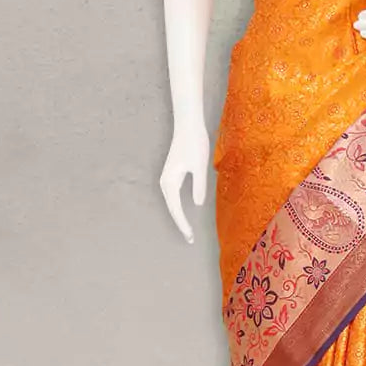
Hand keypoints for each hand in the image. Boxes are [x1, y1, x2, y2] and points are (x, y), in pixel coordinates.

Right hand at [159, 122, 209, 243]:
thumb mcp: (199, 165)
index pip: (176, 209)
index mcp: (170, 182)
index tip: (190, 236)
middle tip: (190, 240)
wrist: (188, 126)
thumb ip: (198, 184)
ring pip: (172, 203)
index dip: (183, 224)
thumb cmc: (194, 143)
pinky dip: (178, 208)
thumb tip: (197, 204)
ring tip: (188, 231)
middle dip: (180, 224)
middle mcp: (165, 182)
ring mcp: (168, 178)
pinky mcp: (172, 175)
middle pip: (172, 209)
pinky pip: (173, 197)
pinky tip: (184, 213)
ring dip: (179, 217)